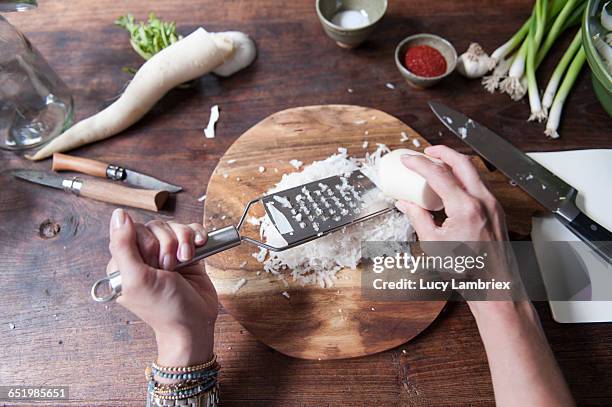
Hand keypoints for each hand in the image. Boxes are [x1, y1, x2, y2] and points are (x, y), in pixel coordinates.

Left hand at [106, 208, 217, 365]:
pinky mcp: (186, 252)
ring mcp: (167, 253)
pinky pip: (191, 229)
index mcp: (124, 262)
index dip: (148, 243)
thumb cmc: (165, 309)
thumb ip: (123, 246)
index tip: (154, 266)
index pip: (133, 230)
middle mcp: (144, 256)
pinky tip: (198, 249)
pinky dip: (197, 237)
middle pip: (156, 226)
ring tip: (185, 261)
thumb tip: (118, 214)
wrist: (194, 323)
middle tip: (169, 268)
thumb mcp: (138, 279)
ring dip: (184, 241)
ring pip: (174, 226)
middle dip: (168, 245)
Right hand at [396, 146, 573, 406]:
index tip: (407, 160)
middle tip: (426, 151)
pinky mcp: (497, 209)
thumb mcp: (433, 243)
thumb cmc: (466, 269)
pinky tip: (452, 185)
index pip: (439, 174)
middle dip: (442, 152)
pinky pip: (479, 184)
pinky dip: (464, 177)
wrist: (493, 284)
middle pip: (462, 162)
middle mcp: (483, 201)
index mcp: (466, 208)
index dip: (420, 163)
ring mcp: (493, 204)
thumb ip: (418, 218)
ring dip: (454, 163)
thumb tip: (405, 203)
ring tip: (438, 166)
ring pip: (474, 171)